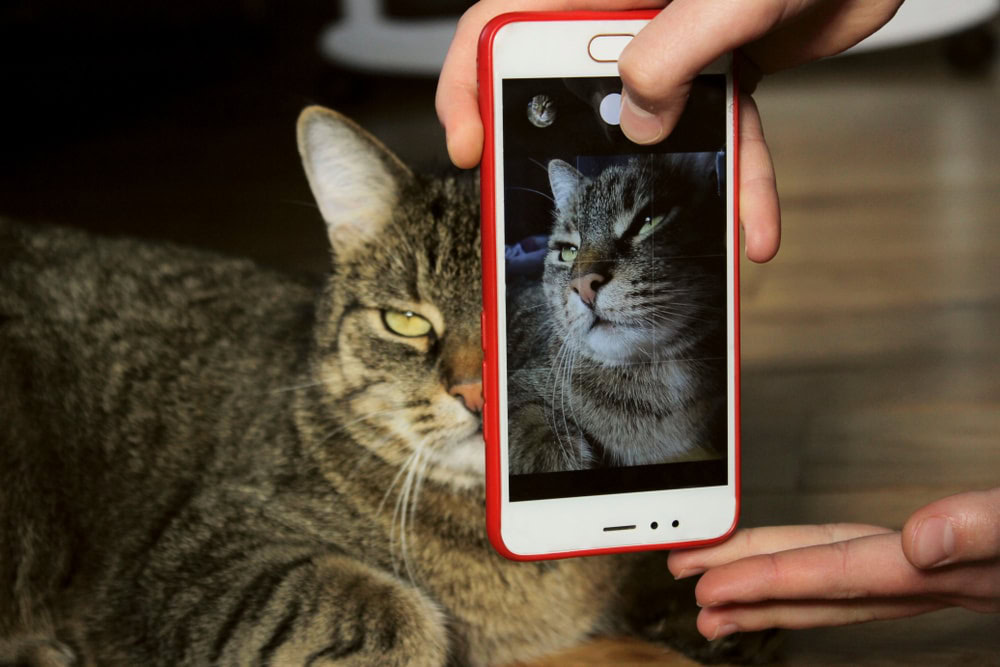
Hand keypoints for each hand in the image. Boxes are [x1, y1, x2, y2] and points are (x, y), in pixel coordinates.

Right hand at [435, 0, 902, 262]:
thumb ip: (668, 54)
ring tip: (672, 255)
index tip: (471, 148)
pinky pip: (722, 138)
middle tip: (564, 222)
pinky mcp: (728, 72)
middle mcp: (634, 17)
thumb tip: (639, 121)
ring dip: (671, 199)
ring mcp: (681, 48)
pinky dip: (739, 185)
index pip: (504, 21)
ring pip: (654, 133)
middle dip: (570, 165)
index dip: (470, 83)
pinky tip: (751, 230)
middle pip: (571, 96)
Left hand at [667, 488, 999, 639]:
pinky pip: (866, 573)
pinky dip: (821, 576)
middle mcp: (932, 579)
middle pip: (823, 588)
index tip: (709, 583)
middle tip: (687, 590)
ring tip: (714, 605)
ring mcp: (939, 576)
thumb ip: (988, 529)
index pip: (839, 574)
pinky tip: (801, 576)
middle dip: (751, 590)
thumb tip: (920, 540)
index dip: (770, 578)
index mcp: (946, 569)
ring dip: (774, 594)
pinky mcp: (947, 565)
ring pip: (838, 589)